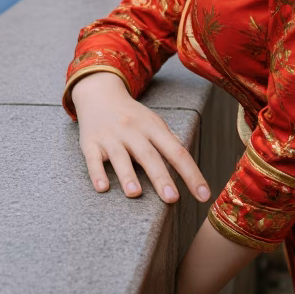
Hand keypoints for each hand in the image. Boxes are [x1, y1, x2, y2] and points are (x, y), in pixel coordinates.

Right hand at [70, 71, 210, 204]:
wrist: (100, 94)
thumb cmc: (133, 116)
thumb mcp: (154, 122)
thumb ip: (170, 141)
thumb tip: (188, 163)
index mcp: (154, 127)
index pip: (177, 152)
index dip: (192, 174)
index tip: (204, 195)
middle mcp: (133, 131)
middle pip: (149, 155)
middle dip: (161, 177)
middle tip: (172, 198)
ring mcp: (111, 137)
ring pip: (120, 157)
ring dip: (127, 175)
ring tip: (135, 194)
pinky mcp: (90, 143)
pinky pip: (93, 159)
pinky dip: (97, 174)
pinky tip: (102, 188)